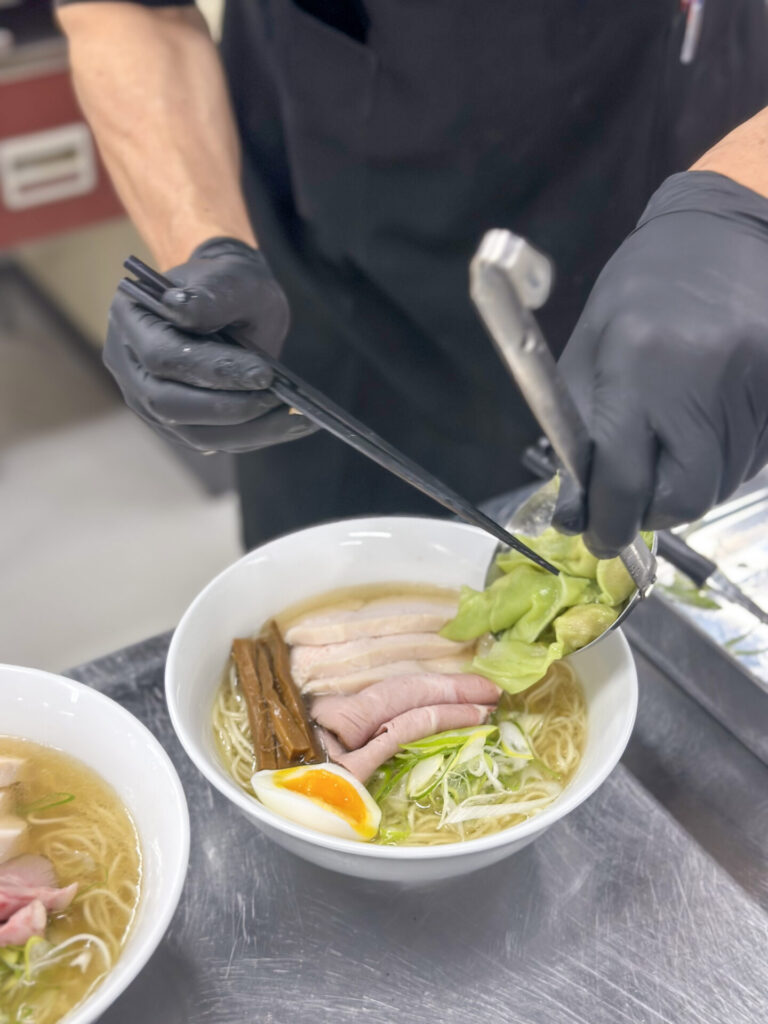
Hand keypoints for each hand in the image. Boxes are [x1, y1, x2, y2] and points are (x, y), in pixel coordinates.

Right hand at [103, 237, 315, 452]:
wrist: (230, 300)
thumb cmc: (230, 285)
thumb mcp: (231, 278)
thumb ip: (210, 294)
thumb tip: (181, 309)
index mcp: (132, 317)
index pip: (161, 356)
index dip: (212, 369)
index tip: (265, 373)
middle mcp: (129, 364)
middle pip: (168, 404)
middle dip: (229, 407)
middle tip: (280, 400)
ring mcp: (147, 398)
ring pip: (191, 433)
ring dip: (247, 430)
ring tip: (296, 418)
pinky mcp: (174, 423)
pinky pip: (210, 440)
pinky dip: (251, 436)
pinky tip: (288, 425)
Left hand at [556, 171, 767, 556]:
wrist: (721, 230)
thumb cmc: (639, 289)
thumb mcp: (588, 351)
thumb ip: (579, 432)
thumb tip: (576, 506)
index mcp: (639, 366)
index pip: (624, 480)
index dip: (608, 522)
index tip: (599, 536)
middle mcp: (702, 380)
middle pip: (684, 497)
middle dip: (653, 510)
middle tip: (635, 496)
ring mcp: (754, 385)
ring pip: (720, 484)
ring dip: (687, 484)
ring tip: (671, 441)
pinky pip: (751, 460)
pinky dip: (722, 461)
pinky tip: (705, 423)